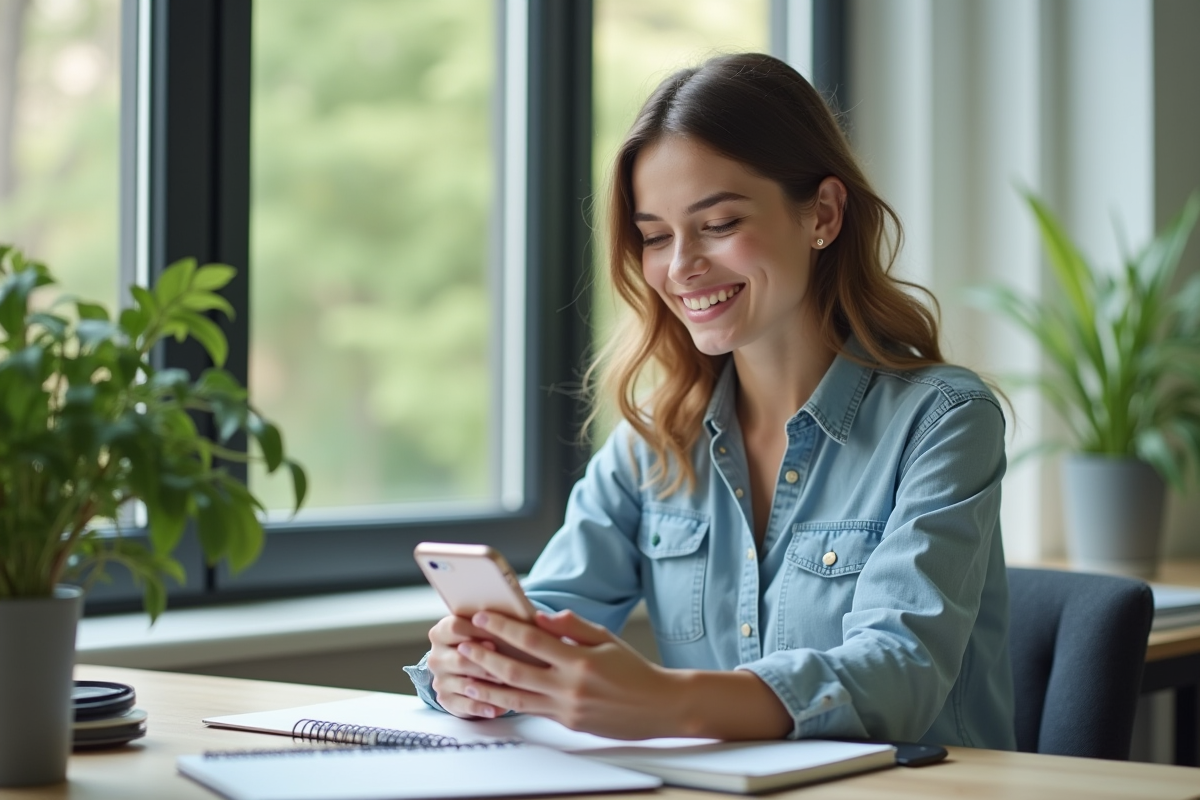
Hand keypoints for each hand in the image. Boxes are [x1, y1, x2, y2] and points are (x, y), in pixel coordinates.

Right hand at [425, 614, 508, 718]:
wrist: (463, 669)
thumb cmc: (480, 641)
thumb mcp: (480, 629)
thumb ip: (492, 623)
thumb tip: (526, 619)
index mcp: (440, 633)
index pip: (454, 627)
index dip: (478, 630)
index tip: (499, 633)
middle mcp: (436, 657)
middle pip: (460, 658)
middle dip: (486, 662)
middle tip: (508, 664)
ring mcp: (440, 680)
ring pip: (465, 684)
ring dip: (488, 686)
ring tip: (509, 685)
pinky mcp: (446, 700)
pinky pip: (466, 705)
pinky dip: (484, 707)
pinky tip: (499, 708)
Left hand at [455, 609, 682, 738]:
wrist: (659, 706)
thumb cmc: (634, 670)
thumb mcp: (607, 639)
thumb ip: (573, 627)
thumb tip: (542, 617)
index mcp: (579, 661)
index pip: (532, 640)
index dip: (503, 628)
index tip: (483, 618)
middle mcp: (570, 687)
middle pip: (515, 671)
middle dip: (484, 658)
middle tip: (462, 646)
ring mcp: (566, 709)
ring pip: (516, 699)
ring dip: (487, 689)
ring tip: (465, 679)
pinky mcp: (567, 724)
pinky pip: (532, 712)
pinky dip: (508, 704)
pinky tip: (493, 698)